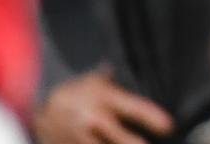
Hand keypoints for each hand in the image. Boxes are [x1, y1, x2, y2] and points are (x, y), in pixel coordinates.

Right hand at [34, 68, 172, 143]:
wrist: (40, 108)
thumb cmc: (77, 91)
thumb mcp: (97, 80)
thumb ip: (119, 83)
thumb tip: (147, 72)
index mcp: (105, 98)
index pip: (136, 108)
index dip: (154, 119)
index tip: (169, 126)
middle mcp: (95, 120)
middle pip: (128, 141)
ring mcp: (82, 139)